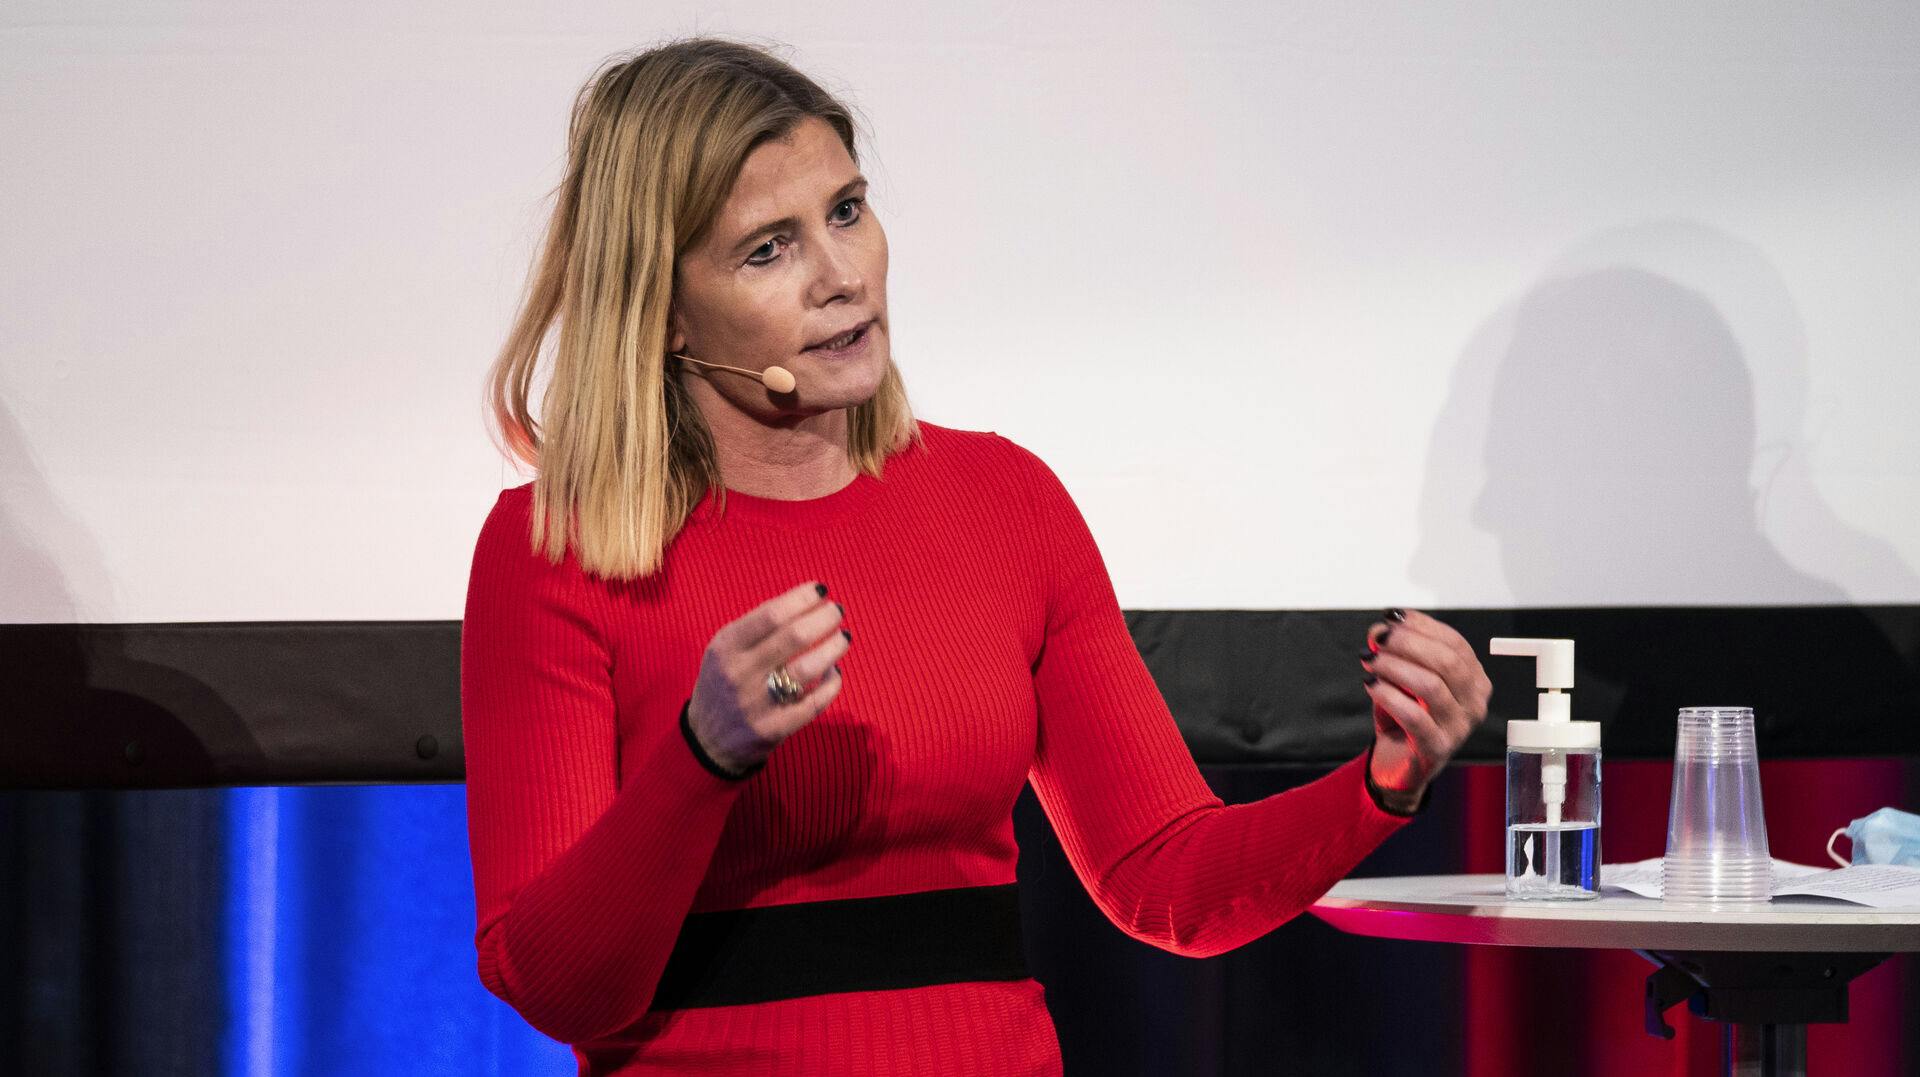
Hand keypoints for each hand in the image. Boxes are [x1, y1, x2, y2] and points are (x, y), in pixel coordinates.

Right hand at [687, 581, 849, 773]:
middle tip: (837, 612)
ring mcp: (756, 704)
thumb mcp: (725, 650)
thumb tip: (804, 600)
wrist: (707, 740)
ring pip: (808, 668)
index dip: (802, 599)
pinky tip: (834, 672)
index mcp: (726, 647)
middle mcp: (739, 673)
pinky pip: (814, 703)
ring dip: (833, 648)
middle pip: (794, 637)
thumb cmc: (723, 682)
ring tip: (843, 637)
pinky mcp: (773, 729)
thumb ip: (757, 627)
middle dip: (824, 619)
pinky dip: (831, 684)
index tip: (821, 591)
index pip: (772, 614)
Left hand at [1361, 608, 1491, 807]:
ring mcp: (1460, 728)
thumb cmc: (1404, 716)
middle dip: (1408, 643)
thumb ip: (1394, 653)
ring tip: (1370, 660)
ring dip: (1395, 667)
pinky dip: (1389, 696)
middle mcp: (1475, 703)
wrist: (1398, 762)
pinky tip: (1370, 685)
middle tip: (1378, 636)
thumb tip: (1379, 630)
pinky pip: (1414, 717)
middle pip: (1447, 662)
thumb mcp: (1401, 678)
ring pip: (1431, 686)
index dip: (1422, 625)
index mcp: (1474, 679)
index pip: (1455, 643)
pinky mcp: (1438, 748)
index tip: (1392, 616)